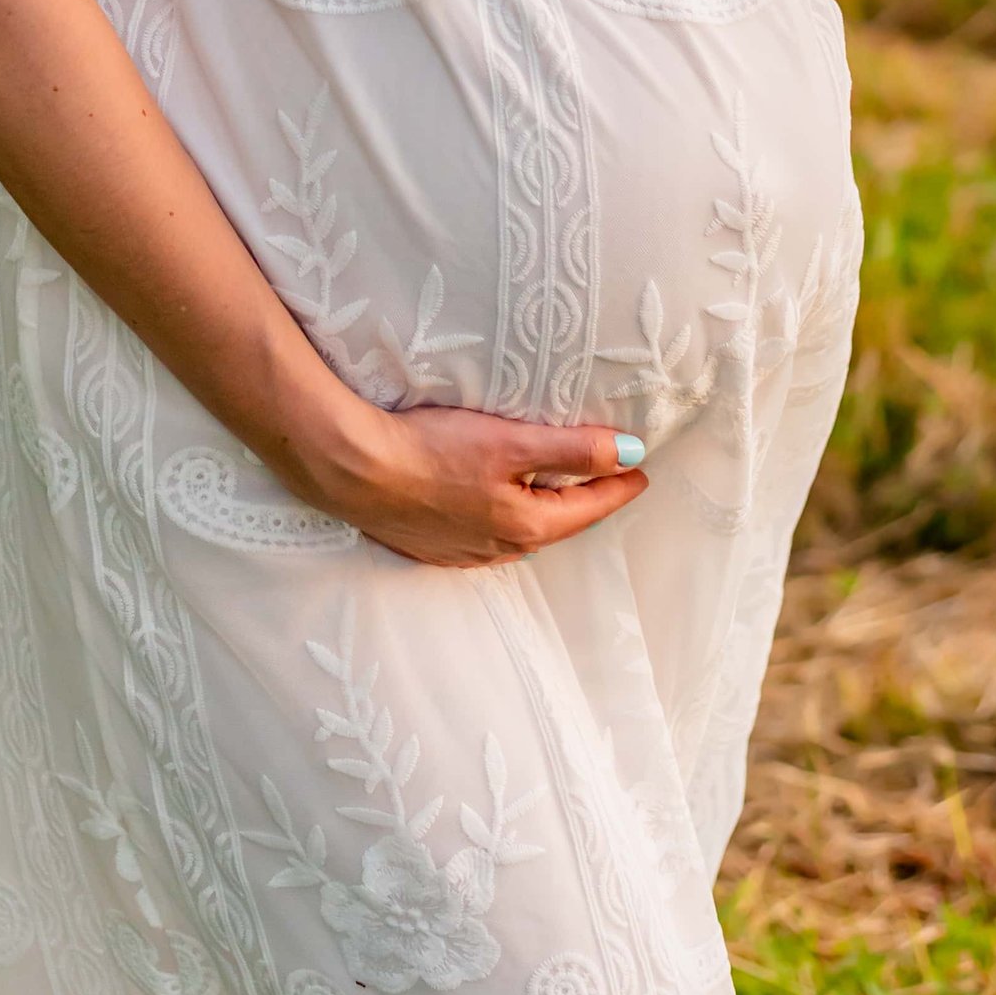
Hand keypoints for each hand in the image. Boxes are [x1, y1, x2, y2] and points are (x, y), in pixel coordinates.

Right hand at [304, 396, 648, 568]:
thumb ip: (572, 449)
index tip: (643, 473)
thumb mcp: (510, 442)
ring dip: (542, 512)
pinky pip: (484, 537)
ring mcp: (462, 552)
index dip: (619, 486)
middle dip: (584, 503)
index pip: (590, 507)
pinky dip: (503, 520)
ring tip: (554, 491)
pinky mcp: (430, 546)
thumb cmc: (430, 450)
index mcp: (526, 526)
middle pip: (557, 524)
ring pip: (520, 533)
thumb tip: (632, 454)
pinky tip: (493, 506)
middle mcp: (499, 549)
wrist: (352, 470)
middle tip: (607, 480)